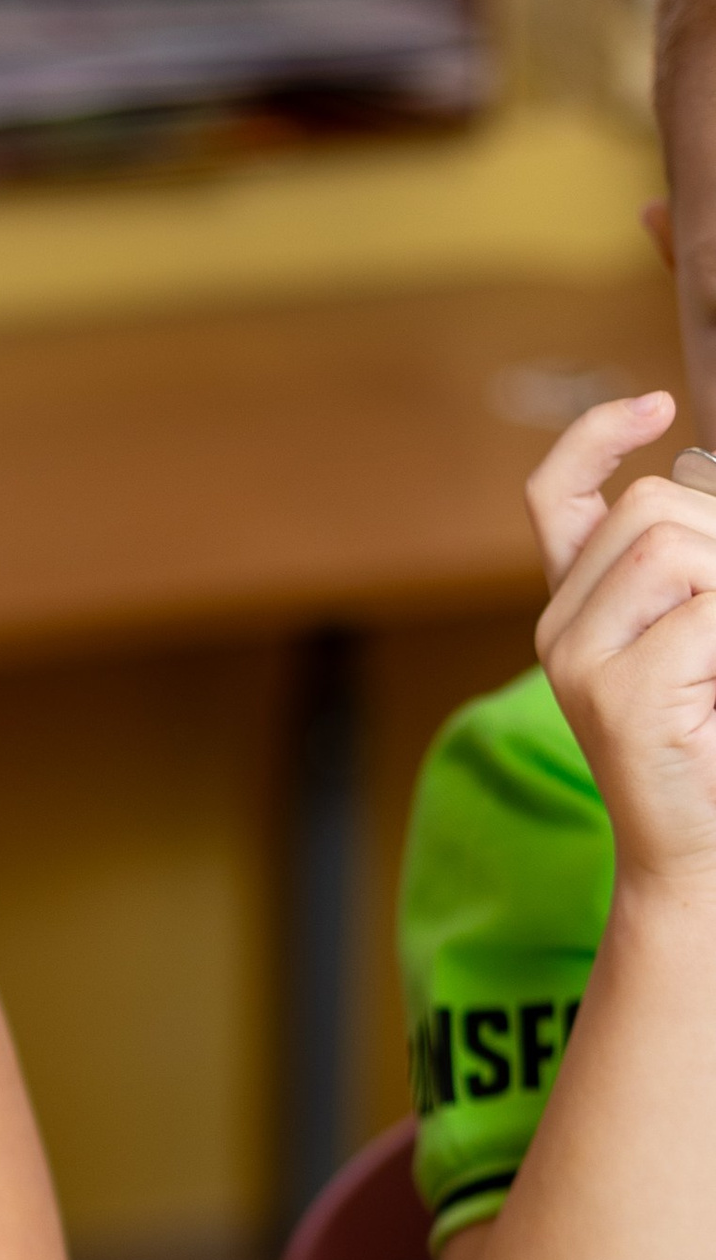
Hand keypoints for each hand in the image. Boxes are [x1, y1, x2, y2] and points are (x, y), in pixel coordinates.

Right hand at [527, 391, 715, 890]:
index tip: (658, 405)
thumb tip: (711, 490)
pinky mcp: (616, 695)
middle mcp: (560, 629)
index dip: (595, 438)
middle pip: (652, 507)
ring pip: (677, 544)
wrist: (698, 854)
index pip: (559, 497)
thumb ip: (695, 571)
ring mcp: (578, 661)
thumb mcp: (702, 639)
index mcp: (576, 609)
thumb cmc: (713, 746)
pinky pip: (706, 610)